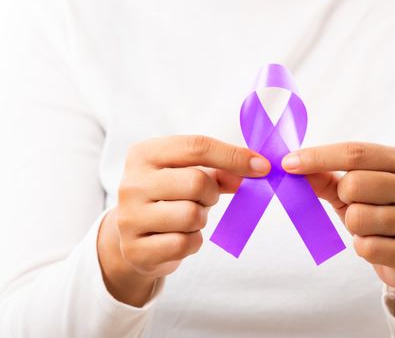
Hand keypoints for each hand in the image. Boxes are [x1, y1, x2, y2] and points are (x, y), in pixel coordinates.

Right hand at [97, 135, 269, 306]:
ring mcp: (130, 218)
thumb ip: (220, 169)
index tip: (262, 166)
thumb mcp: (187, 173)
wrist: (132, 237)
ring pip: (192, 215)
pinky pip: (184, 244)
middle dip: (211, 193)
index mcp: (144, 154)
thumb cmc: (168, 197)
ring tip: (187, 217)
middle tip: (205, 198)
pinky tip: (179, 237)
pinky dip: (192, 242)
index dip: (234, 156)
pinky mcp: (135, 250)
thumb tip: (255, 169)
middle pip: (196, 182)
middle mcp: (131, 183)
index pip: (197, 147)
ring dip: (201, 219)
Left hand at [282, 142, 394, 326]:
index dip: (318, 156)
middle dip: (343, 197)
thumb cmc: (380, 211)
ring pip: (358, 217)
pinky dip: (362, 247)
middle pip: (354, 184)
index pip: (355, 152)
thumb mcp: (355, 190)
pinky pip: (366, 247)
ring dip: (353, 225)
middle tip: (354, 205)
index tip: (288, 163)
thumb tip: (292, 166)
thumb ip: (326, 176)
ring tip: (369, 227)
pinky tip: (378, 245)